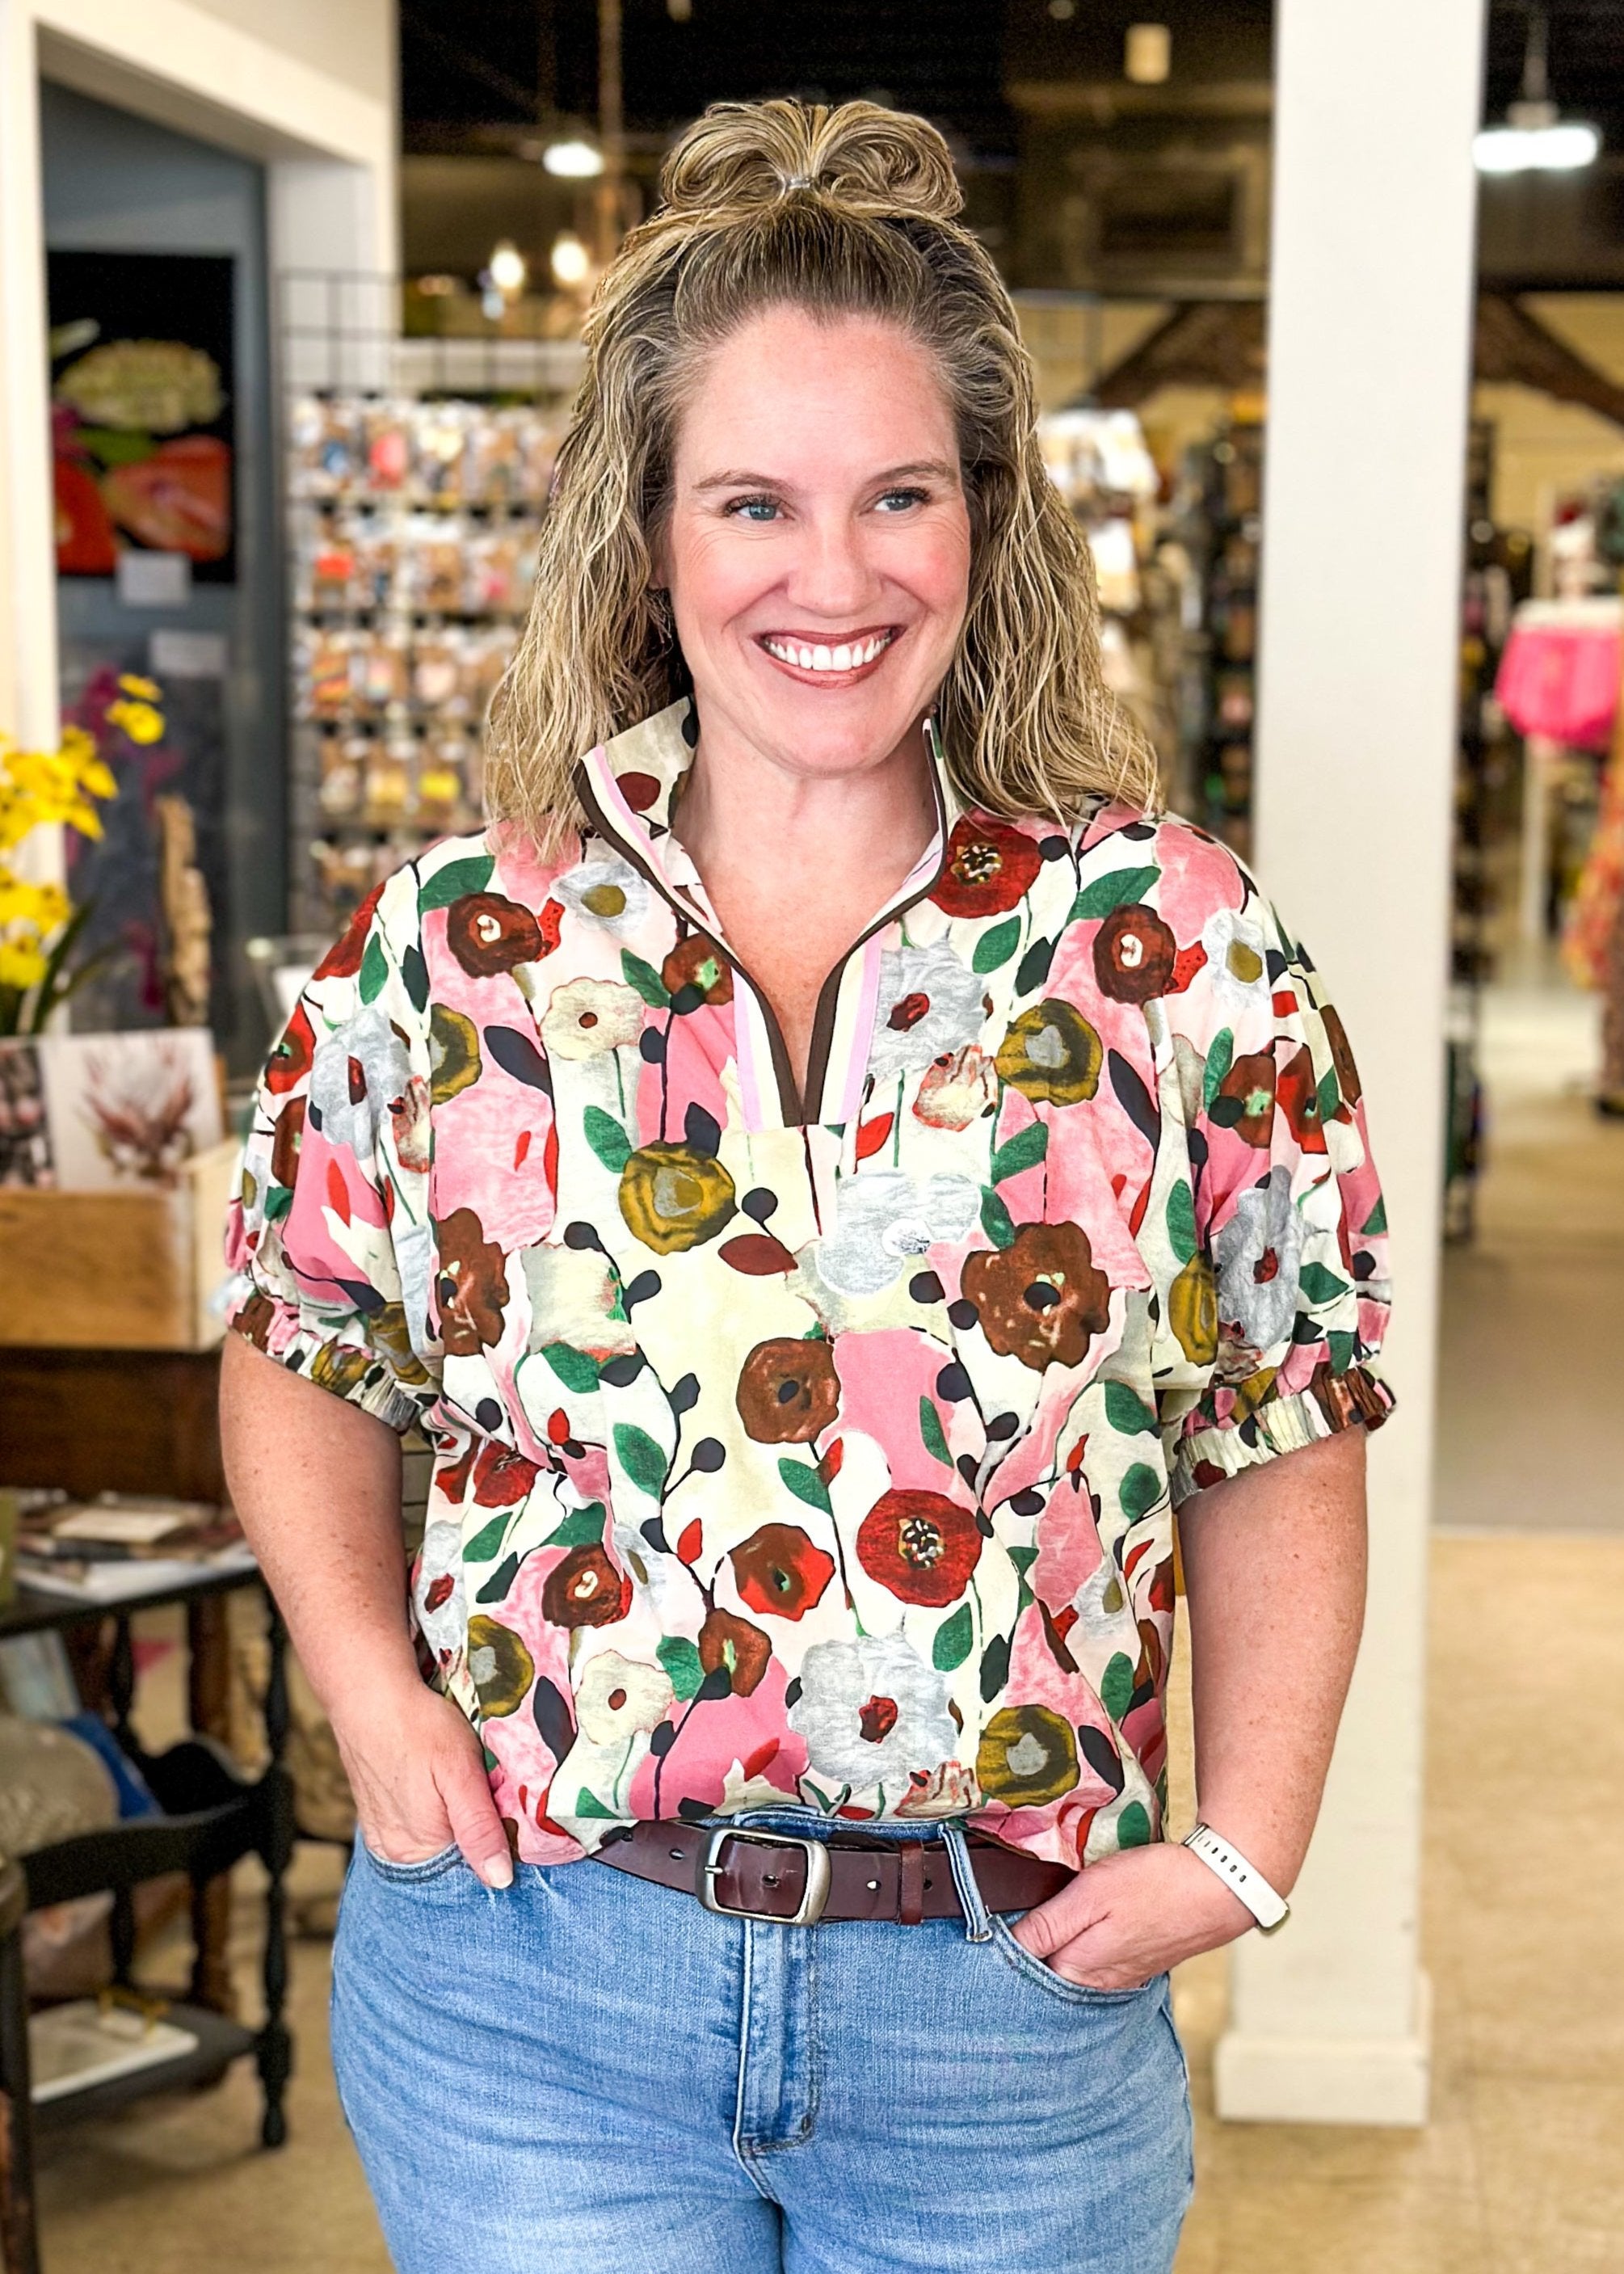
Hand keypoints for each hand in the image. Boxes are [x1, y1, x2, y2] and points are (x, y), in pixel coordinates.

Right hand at [333, 1675, 513, 1888]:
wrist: (369, 1693)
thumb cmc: (418, 1727)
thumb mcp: (461, 1772)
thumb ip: (479, 1828)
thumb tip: (500, 1881)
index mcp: (418, 1851)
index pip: (472, 1871)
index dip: (499, 1849)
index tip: (515, 1822)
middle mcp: (396, 1853)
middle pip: (452, 1860)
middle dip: (479, 1836)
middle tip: (494, 1796)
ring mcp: (383, 1834)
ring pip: (436, 1842)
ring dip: (457, 1824)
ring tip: (468, 1787)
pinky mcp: (377, 1814)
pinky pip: (416, 1827)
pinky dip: (435, 1814)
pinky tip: (442, 1787)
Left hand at [1011, 1842, 1252, 1989]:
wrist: (1219, 1888)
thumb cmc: (1155, 1886)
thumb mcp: (1090, 1895)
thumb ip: (1046, 1926)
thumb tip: (1002, 1947)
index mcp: (1078, 1973)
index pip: (1021, 1974)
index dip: (1000, 1952)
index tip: (983, 1932)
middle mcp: (1096, 1986)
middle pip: (1044, 1977)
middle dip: (1023, 1957)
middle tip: (1001, 1926)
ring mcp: (1118, 1978)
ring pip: (1069, 1969)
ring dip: (1052, 1952)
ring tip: (1035, 1924)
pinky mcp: (1134, 1964)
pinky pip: (1094, 1964)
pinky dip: (1079, 1949)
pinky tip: (1076, 1930)